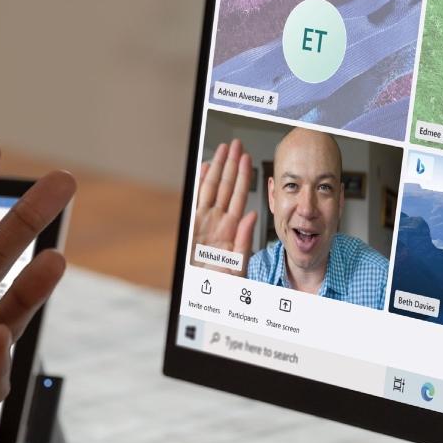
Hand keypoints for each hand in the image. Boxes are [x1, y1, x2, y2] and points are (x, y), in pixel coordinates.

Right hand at [191, 140, 255, 277]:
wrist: (202, 298)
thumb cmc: (223, 286)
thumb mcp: (238, 266)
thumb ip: (244, 241)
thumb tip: (251, 215)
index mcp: (232, 229)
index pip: (240, 197)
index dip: (244, 177)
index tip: (248, 158)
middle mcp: (218, 222)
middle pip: (227, 187)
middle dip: (231, 164)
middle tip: (237, 144)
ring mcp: (204, 222)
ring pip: (212, 189)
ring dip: (217, 168)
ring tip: (223, 149)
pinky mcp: (191, 226)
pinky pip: (196, 200)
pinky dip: (199, 183)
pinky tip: (205, 167)